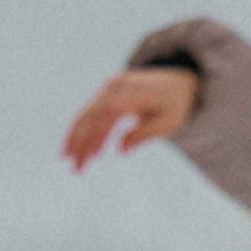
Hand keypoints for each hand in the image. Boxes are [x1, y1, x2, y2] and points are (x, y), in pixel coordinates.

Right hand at [63, 66, 198, 170]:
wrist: (176, 82)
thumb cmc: (174, 105)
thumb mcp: (169, 123)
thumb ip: (146, 134)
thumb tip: (121, 150)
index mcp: (135, 91)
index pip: (109, 113)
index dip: (96, 133)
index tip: (90, 156)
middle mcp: (118, 86)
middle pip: (93, 114)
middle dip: (81, 141)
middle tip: (76, 168)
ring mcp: (110, 87)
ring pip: (87, 115)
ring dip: (77, 139)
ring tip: (74, 164)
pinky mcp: (106, 93)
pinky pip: (91, 114)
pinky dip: (85, 133)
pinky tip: (85, 153)